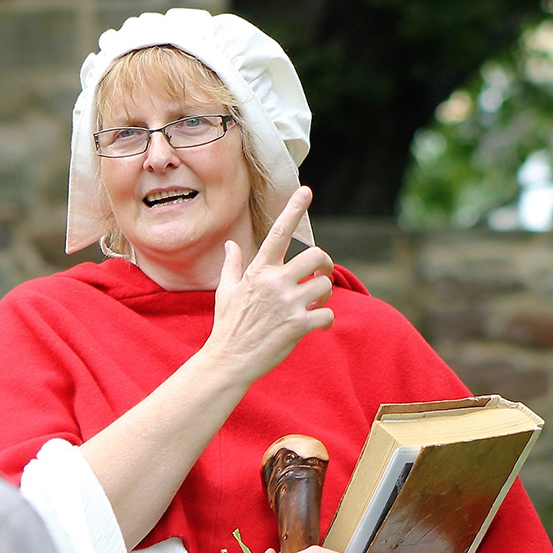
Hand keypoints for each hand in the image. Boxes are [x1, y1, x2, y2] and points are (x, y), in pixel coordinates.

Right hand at [205, 187, 334, 383]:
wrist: (229, 361)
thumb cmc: (227, 326)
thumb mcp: (226, 291)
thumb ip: (232, 265)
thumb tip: (230, 245)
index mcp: (259, 271)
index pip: (278, 232)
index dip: (293, 210)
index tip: (306, 191)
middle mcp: (275, 283)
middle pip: (317, 256)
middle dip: (325, 265)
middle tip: (320, 274)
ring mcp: (287, 304)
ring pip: (326, 285)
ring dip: (324, 294)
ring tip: (313, 304)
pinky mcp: (298, 325)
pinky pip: (327, 314)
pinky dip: (325, 320)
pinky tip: (315, 324)